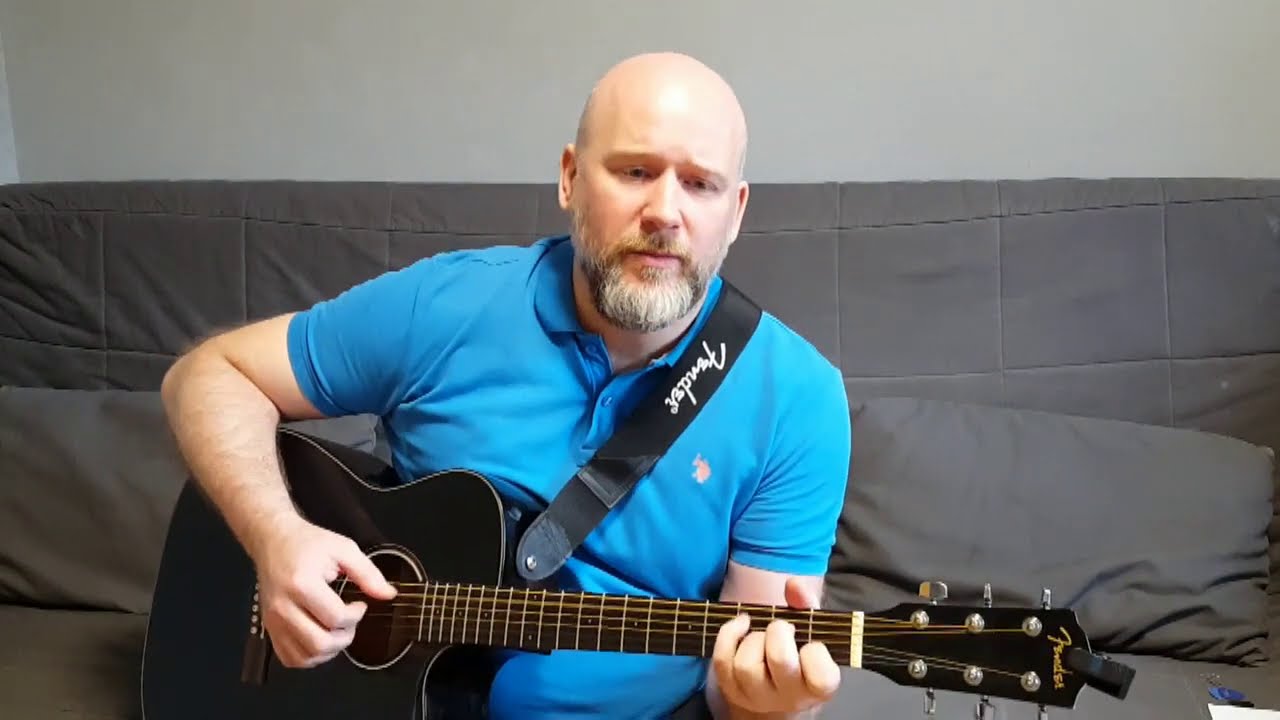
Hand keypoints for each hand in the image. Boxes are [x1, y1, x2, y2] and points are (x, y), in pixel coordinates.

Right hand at [252, 515, 396, 668]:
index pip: (336, 618)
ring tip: (336, 629)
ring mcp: (273, 621)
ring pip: (306, 657)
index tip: (359, 604)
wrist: (274, 541)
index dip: (356, 615)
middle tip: (349, 621)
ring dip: (329, 650)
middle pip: (320, 644)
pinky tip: (320, 638)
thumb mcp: (343, 549)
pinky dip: (310, 656)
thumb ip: (368, 573)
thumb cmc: (306, 543)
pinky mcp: (269, 628)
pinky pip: (291, 659)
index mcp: (302, 584)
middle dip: (345, 637)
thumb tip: (388, 594)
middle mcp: (283, 606)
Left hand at [711, 578, 841, 717]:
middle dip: (779, 632)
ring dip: (753, 638)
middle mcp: (789, 697)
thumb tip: (793, 584)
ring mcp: (757, 696)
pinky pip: (722, 660)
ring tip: (763, 635)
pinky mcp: (731, 690)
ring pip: (746, 664)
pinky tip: (742, 624)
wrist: (776, 690)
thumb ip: (806, 605)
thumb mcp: (811, 631)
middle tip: (783, 628)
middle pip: (780, 660)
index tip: (811, 644)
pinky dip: (729, 634)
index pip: (821, 675)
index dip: (815, 652)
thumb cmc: (800, 656)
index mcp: (818, 687)